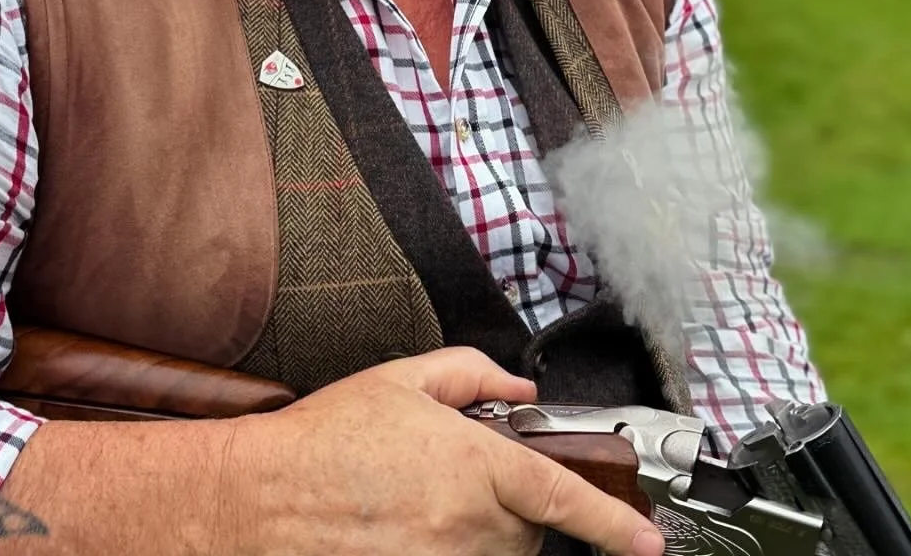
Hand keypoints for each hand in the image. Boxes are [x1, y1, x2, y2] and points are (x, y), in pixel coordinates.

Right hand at [217, 347, 665, 555]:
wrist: (263, 497)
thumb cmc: (327, 438)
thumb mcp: (403, 379)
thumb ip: (473, 373)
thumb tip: (520, 388)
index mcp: (473, 462)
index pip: (562, 494)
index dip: (614, 524)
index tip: (646, 542)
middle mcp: (468, 521)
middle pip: (529, 526)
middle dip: (515, 503)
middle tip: (462, 476)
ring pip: (498, 553)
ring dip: (483, 530)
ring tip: (425, 500)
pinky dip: (453, 548)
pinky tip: (412, 526)